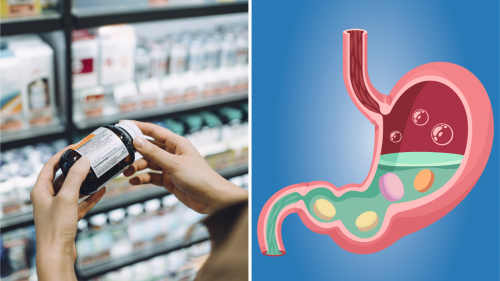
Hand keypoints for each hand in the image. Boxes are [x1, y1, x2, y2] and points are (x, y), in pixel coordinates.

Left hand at [31, 147, 105, 279]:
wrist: (57, 253)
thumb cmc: (55, 227)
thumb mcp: (67, 197)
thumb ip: (76, 178)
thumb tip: (84, 161)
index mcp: (40, 190)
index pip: (49, 166)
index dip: (62, 155)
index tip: (75, 148)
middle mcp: (47, 198)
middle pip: (62, 177)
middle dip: (76, 168)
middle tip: (89, 160)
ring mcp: (58, 208)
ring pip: (73, 190)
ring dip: (85, 182)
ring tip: (97, 173)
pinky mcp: (67, 217)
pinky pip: (80, 202)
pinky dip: (90, 197)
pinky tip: (101, 191)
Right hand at [123, 120, 247, 214]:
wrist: (211, 198)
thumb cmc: (199, 177)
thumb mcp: (173, 164)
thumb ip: (154, 153)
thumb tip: (137, 141)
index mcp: (177, 143)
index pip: (154, 131)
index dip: (138, 127)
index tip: (123, 125)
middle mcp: (173, 153)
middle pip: (149, 148)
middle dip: (134, 152)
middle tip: (120, 157)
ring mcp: (170, 167)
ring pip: (149, 164)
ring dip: (137, 167)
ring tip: (126, 173)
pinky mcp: (169, 180)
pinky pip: (152, 177)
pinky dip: (143, 178)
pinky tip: (134, 181)